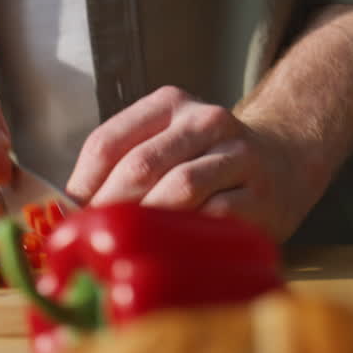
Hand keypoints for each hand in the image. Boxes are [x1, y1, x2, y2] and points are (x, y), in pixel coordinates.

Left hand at [65, 86, 319, 240]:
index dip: (83, 184)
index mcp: (168, 104)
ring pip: (180, 187)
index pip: (108, 142)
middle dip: (109, 207)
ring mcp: (238, 155)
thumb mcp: (164, 145)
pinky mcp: (261, 194)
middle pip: (140, 165)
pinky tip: (168, 248)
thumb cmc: (205, 160)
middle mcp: (205, 121)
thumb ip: (120, 167)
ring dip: (146, 221)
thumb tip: (68, 211)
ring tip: (127, 244)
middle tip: (93, 239)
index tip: (71, 214)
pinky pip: (215, 216)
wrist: (284, 162)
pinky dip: (185, 235)